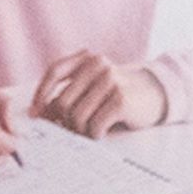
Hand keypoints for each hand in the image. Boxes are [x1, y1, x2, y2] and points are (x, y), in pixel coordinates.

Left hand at [31, 51, 168, 138]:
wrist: (157, 95)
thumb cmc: (117, 95)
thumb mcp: (93, 84)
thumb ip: (69, 91)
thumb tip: (39, 113)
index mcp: (88, 59)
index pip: (55, 71)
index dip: (41, 94)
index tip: (35, 114)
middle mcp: (99, 65)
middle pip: (62, 102)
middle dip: (63, 121)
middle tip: (73, 129)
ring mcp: (111, 81)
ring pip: (76, 117)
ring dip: (80, 131)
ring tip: (90, 130)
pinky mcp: (121, 99)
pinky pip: (94, 126)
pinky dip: (95, 134)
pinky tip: (103, 131)